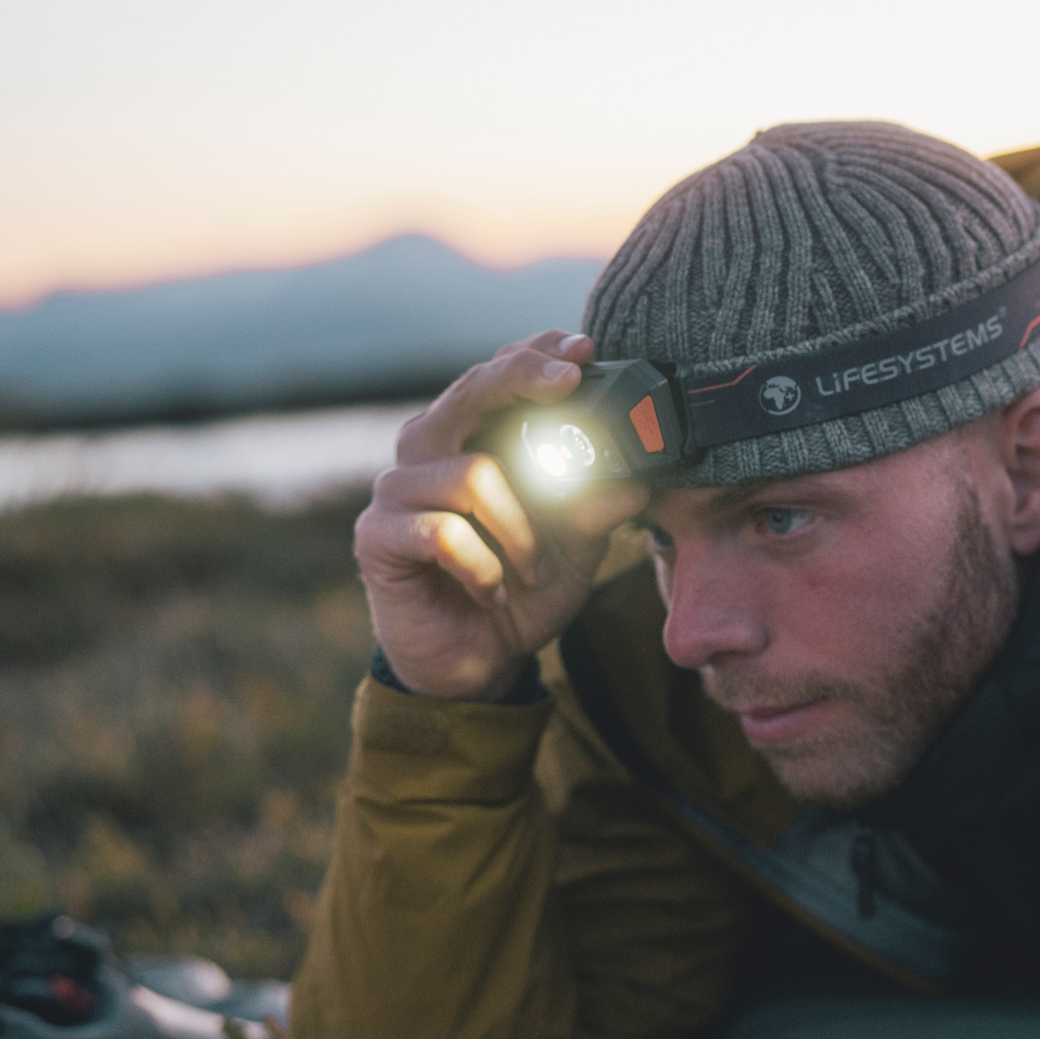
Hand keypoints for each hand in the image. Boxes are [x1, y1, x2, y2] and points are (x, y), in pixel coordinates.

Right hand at [352, 330, 647, 700]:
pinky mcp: (376, 536)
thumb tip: (638, 479)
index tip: (582, 349)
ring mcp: (398, 489)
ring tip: (532, 568)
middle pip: (472, 390)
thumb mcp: (575, 548)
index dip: (537, 354)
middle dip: (523, 380)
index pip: (500, 373)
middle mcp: (430, 449)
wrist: (476, 662)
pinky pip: (444, 533)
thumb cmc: (520, 590)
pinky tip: (492, 590)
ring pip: (473, 473)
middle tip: (569, 382)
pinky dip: (484, 567)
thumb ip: (598, 507)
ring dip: (521, 530)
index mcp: (475, 437)